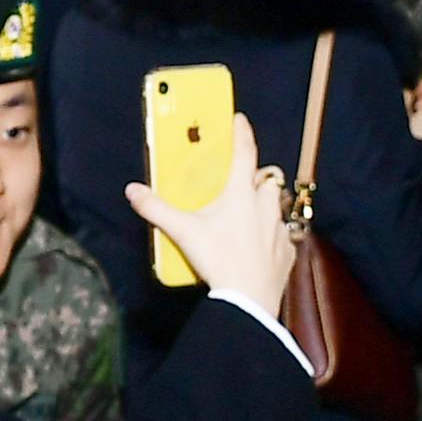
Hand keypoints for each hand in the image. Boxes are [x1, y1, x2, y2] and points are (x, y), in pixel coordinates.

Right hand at [122, 112, 294, 319]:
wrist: (248, 300)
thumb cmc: (218, 259)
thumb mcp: (182, 232)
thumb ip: (156, 209)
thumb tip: (133, 191)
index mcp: (241, 193)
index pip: (244, 152)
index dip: (242, 133)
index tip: (240, 120)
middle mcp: (265, 205)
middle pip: (267, 180)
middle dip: (257, 178)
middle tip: (242, 183)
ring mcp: (279, 228)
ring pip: (277, 207)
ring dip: (266, 207)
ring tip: (251, 216)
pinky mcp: (287, 251)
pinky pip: (283, 236)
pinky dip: (273, 237)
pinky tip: (260, 247)